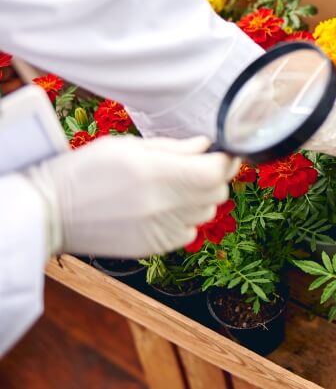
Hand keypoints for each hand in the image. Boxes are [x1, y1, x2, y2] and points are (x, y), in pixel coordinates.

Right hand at [24, 136, 237, 257]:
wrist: (51, 213)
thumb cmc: (86, 170)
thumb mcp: (128, 146)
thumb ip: (173, 148)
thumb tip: (206, 146)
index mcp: (158, 175)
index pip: (216, 171)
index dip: (226, 160)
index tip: (223, 152)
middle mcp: (164, 206)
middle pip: (218, 193)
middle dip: (215, 178)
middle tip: (197, 166)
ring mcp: (161, 230)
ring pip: (207, 213)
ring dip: (200, 199)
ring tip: (174, 188)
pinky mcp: (155, 248)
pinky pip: (189, 232)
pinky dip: (185, 219)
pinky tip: (162, 209)